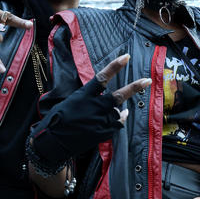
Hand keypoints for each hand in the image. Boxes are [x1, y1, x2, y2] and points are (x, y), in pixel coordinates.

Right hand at [29, 54, 151, 171]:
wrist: (52, 142)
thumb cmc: (57, 120)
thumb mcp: (70, 102)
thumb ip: (88, 99)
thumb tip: (105, 99)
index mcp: (84, 95)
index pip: (102, 77)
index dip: (115, 66)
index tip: (126, 56)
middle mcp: (94, 107)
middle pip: (119, 96)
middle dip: (135, 87)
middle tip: (148, 80)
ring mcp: (99, 121)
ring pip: (118, 112)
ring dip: (117, 110)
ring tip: (110, 112)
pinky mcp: (102, 133)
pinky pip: (117, 124)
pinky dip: (120, 119)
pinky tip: (121, 116)